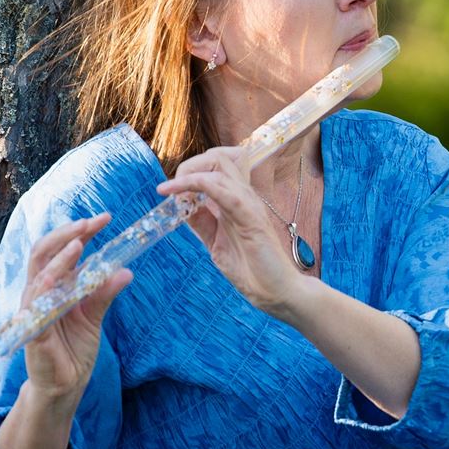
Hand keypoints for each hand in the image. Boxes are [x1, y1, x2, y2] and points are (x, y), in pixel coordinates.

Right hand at [19, 214, 131, 407]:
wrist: (66, 385)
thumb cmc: (75, 350)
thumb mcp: (94, 317)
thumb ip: (104, 294)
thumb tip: (126, 271)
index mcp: (55, 286)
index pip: (63, 250)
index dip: (80, 232)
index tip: (104, 218)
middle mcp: (40, 292)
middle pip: (44, 252)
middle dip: (67, 234)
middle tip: (91, 222)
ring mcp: (33, 309)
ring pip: (39, 273)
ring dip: (59, 256)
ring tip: (79, 242)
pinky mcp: (33, 330)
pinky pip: (35, 304)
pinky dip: (46, 286)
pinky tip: (60, 275)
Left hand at [154, 146, 301, 314]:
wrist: (277, 292)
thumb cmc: (252, 270)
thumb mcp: (216, 243)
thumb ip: (202, 223)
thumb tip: (181, 207)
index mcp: (238, 200)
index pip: (217, 165)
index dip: (191, 170)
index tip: (171, 192)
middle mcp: (245, 196)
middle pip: (218, 156)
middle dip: (189, 166)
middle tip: (172, 190)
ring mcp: (249, 203)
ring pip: (219, 165)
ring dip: (189, 173)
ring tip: (171, 193)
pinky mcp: (250, 216)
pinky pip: (221, 189)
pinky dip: (195, 185)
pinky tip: (177, 196)